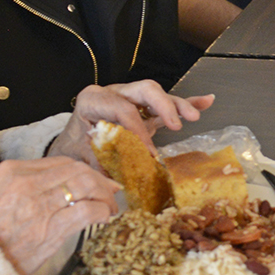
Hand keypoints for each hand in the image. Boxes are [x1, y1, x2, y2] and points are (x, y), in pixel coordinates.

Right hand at [0, 157, 119, 274]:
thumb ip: (27, 184)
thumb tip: (66, 180)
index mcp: (11, 172)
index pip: (60, 162)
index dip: (83, 170)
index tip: (95, 179)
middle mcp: (26, 183)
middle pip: (77, 170)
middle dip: (99, 180)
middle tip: (109, 192)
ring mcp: (39, 204)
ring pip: (86, 185)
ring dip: (105, 195)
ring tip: (109, 206)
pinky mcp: (52, 227)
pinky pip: (88, 210)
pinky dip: (102, 211)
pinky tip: (104, 217)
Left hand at [47, 81, 214, 165]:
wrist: (70, 144)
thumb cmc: (74, 149)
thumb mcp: (81, 158)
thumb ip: (99, 168)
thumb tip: (117, 185)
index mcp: (93, 101)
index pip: (121, 109)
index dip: (137, 130)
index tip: (148, 152)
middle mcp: (113, 94)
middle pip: (144, 90)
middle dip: (163, 105)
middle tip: (175, 126)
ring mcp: (130, 99)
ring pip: (158, 95)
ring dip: (178, 105)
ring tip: (194, 117)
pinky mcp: (143, 108)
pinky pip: (165, 104)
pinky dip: (186, 104)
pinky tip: (205, 101)